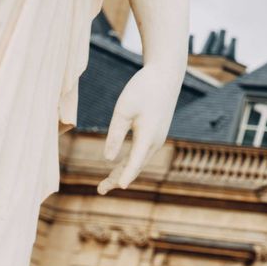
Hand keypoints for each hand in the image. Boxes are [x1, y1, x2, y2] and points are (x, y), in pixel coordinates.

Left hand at [97, 55, 185, 193]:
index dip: (124, 175)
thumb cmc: (143, 88)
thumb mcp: (123, 109)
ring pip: (139, 162)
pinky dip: (130, 163)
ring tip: (106, 184)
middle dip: (118, 179)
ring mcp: (158, 139)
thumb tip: (107, 159)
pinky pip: (142, 155)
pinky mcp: (156, 134)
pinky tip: (119, 166)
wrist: (166, 75)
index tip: (117, 188)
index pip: (134, 162)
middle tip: (100, 190)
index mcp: (148, 136)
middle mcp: (155, 141)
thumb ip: (115, 135)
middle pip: (135, 167)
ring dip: (123, 172)